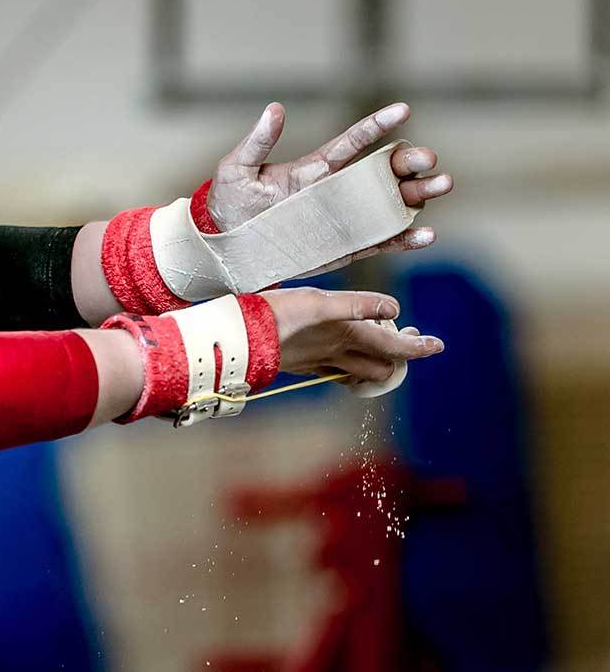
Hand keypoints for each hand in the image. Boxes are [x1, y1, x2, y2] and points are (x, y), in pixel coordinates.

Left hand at [206, 103, 453, 264]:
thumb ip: (258, 142)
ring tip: (442, 186)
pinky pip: (380, 242)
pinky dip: (405, 239)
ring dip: (419, 195)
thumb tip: (274, 109)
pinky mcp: (343, 248)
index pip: (353, 142)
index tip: (404, 110)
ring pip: (390, 204)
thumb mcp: (237, 169)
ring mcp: (343, 220)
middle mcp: (336, 191)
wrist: (225, 246)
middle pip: (383, 172)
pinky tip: (427, 234)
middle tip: (430, 159)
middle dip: (411, 162)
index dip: (378, 125)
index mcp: (315, 168)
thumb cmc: (229, 204)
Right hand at [261, 287, 442, 381]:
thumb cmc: (274, 315)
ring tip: (381, 349)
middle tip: (408, 339)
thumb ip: (357, 304)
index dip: (418, 349)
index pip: (393, 349)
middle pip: (381, 367)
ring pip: (358, 373)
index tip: (437, 345)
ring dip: (376, 364)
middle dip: (399, 358)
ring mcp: (318, 362)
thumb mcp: (317, 301)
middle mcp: (336, 354)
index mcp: (346, 336)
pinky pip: (334, 370)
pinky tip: (343, 355)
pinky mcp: (301, 363)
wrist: (237, 338)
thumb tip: (394, 309)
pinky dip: (349, 365)